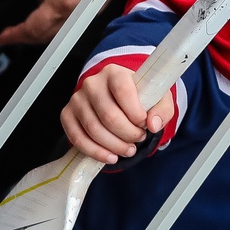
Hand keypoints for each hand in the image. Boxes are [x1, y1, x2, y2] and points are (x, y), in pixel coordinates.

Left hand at [0, 0, 118, 47]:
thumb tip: (42, 5)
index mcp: (62, 2)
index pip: (34, 27)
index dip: (16, 35)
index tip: (2, 38)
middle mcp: (77, 14)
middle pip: (47, 37)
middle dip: (27, 38)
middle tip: (12, 35)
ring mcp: (89, 15)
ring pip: (60, 34)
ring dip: (42, 35)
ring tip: (27, 30)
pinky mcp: (96, 11)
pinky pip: (71, 25)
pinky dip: (56, 28)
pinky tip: (48, 21)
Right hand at [60, 64, 174, 163]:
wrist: (118, 99)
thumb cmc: (138, 98)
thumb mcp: (158, 99)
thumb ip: (162, 109)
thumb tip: (153, 124)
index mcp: (114, 73)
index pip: (123, 91)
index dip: (135, 113)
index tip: (145, 124)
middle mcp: (92, 83)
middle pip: (108, 115)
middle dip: (127, 134)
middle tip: (138, 139)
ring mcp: (77, 99)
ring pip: (93, 129)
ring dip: (114, 145)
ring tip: (128, 149)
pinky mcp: (67, 115)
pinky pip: (77, 138)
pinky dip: (95, 152)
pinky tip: (110, 156)